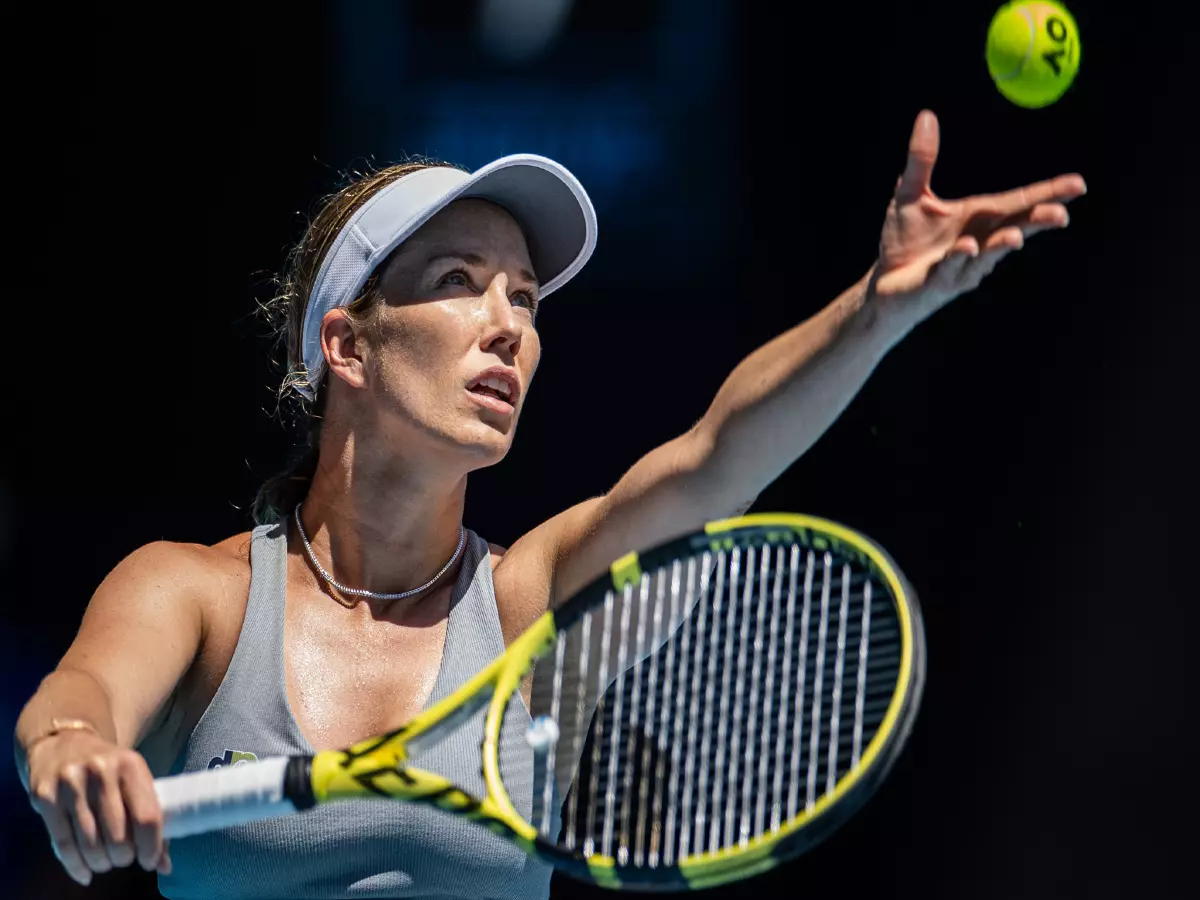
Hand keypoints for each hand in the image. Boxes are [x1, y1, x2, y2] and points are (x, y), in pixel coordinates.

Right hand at [25, 730, 170, 885]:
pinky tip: (85, 873)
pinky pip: (62, 844)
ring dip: (101, 863)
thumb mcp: (134, 780)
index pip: (147, 817)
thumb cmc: (108, 769)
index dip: (151, 846)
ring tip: (106, 863)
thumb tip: (164, 864)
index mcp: (131, 765)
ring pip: (89, 844)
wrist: (62, 743)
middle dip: (123, 857)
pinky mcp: (45, 796)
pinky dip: (76, 866)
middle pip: (117, 836)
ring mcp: (70, 784)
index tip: (150, 861)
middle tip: (124, 858)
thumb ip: (150, 817)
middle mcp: (101, 771)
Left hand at [869, 109, 1085, 325]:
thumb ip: (922, 159)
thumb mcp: (911, 194)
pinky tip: (967, 247)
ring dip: (1000, 246)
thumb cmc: (905, 239)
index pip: (1018, 203)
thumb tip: (927, 116)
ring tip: (1014, 236)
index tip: (1078, 185)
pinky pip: (951, 269)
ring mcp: (961, 265)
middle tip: (1061, 215)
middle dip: (1036, 222)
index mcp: (978, 217)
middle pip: (1013, 229)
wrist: (884, 281)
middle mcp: (978, 241)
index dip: (1048, 194)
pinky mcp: (938, 282)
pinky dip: (959, 258)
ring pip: (985, 255)